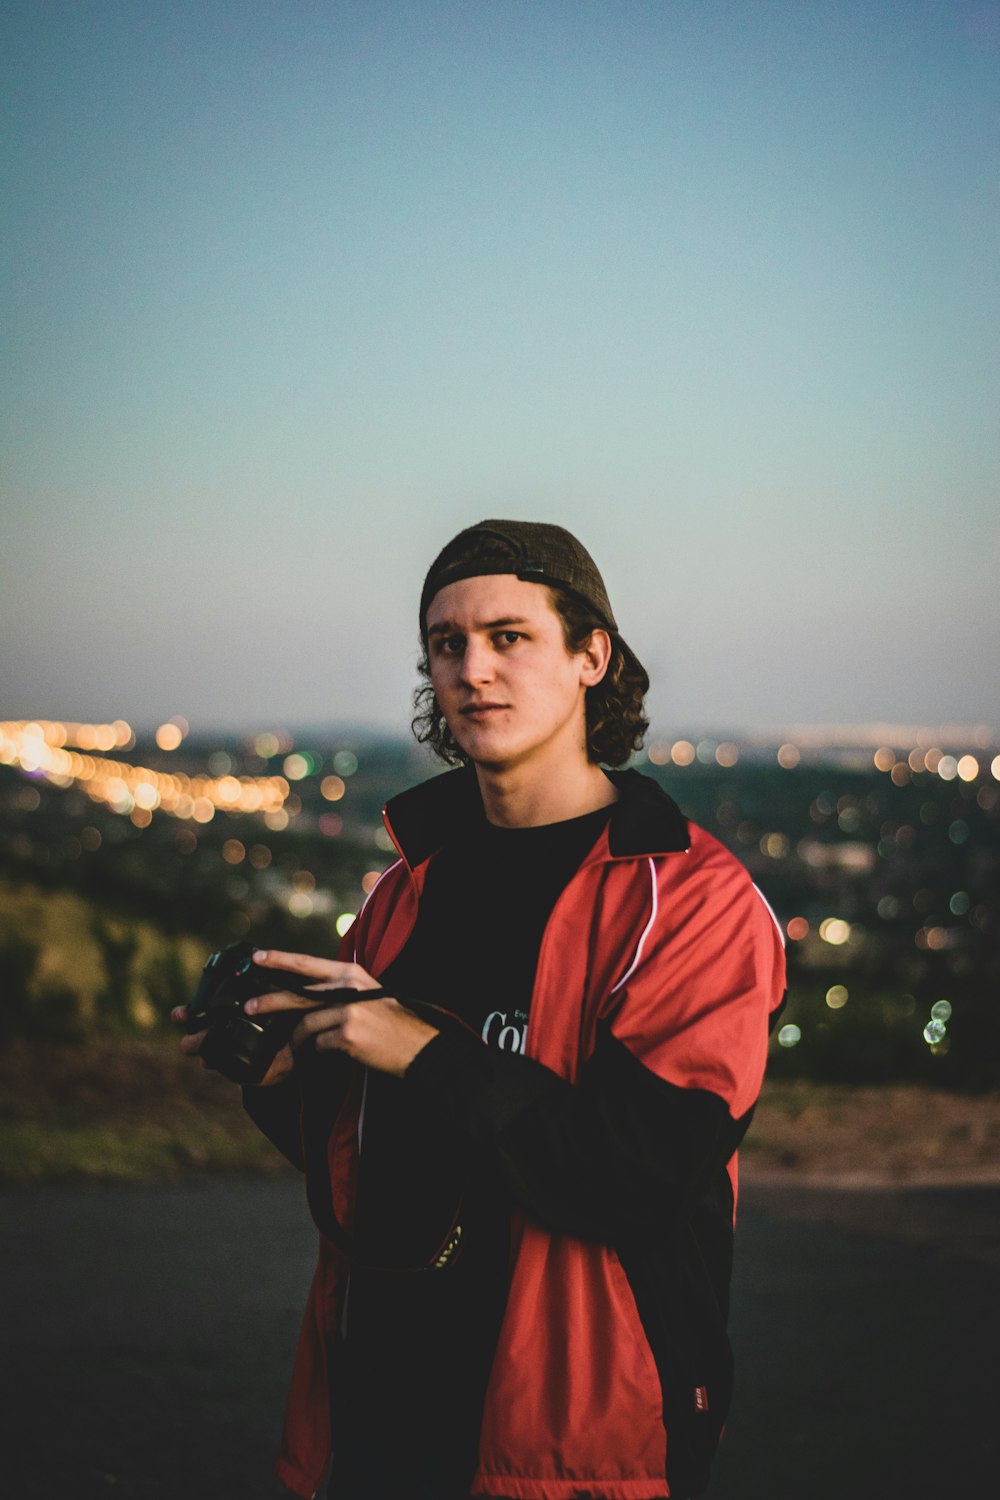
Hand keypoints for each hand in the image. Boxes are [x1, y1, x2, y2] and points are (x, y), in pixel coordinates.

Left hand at [246, 949, 438, 1078]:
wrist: (415, 1045)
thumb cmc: (389, 1022)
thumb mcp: (366, 994)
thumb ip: (338, 990)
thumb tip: (303, 995)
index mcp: (351, 974)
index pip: (308, 963)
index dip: (280, 959)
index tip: (257, 957)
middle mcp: (348, 988)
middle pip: (298, 993)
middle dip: (269, 1001)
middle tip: (247, 1007)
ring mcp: (347, 1011)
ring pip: (305, 1025)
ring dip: (298, 1040)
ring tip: (298, 1048)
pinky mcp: (347, 1034)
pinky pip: (318, 1045)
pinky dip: (317, 1053)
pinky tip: (327, 1055)